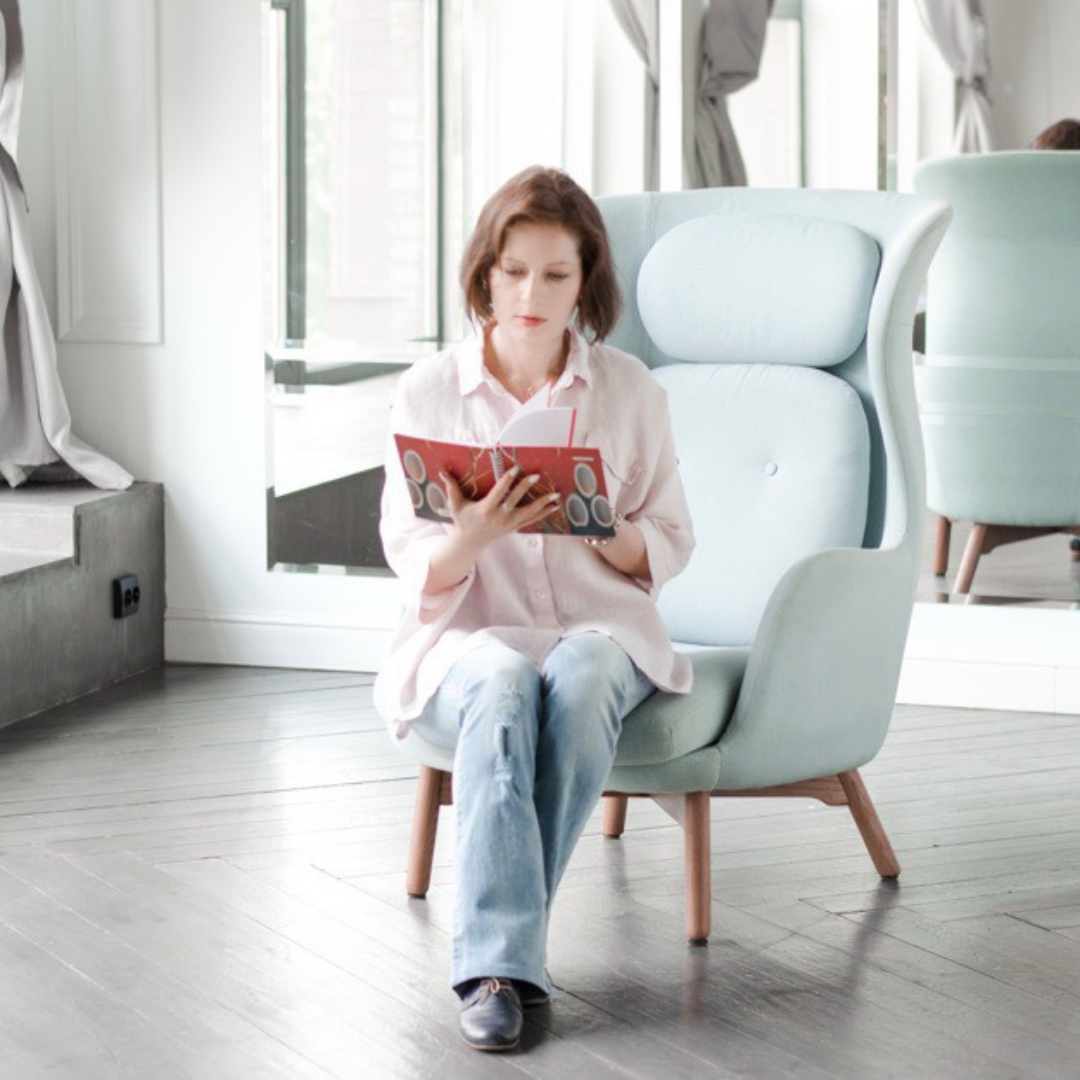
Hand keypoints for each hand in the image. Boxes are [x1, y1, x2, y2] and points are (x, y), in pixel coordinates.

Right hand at [442, 466, 559, 550]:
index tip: (516, 469)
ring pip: (529, 513)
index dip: (507, 480)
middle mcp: (499, 517)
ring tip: (556, 495)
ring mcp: (509, 524)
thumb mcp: (455, 505)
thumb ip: (451, 487)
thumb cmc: (463, 521)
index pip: (499, 493)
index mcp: (486, 510)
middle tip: (537, 476)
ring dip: (543, 503)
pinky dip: (543, 514)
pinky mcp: (514, 527)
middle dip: (526, 487)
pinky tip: (554, 506)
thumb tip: (442, 470)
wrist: (470, 543)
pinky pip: (531, 520)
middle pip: (515, 500)